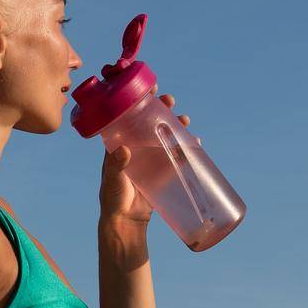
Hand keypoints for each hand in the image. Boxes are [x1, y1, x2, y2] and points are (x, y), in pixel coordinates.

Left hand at [100, 92, 189, 226]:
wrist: (126, 220)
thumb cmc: (113, 198)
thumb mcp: (112, 179)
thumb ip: (116, 165)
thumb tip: (124, 150)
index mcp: (120, 143)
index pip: (128, 115)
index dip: (138, 100)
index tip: (149, 87)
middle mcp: (135, 146)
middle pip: (149, 121)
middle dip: (161, 109)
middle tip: (170, 101)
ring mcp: (150, 158)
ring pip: (165, 135)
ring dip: (175, 125)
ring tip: (185, 120)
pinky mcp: (162, 171)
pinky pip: (175, 155)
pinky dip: (185, 147)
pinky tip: (194, 141)